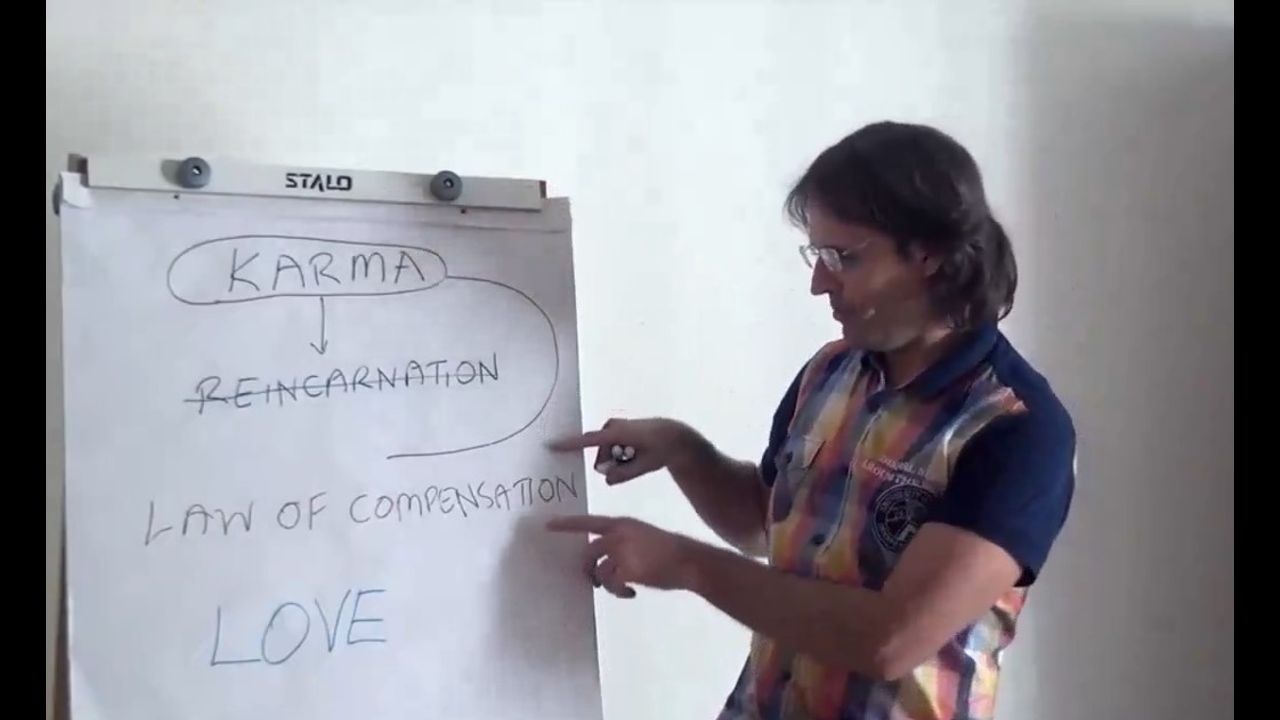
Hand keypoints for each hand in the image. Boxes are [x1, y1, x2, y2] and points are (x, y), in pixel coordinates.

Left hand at [545, 514, 702, 598]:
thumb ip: (622, 542)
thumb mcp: (642, 536)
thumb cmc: (668, 550)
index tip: (547, 525)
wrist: (688, 560)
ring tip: (622, 588)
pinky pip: (612, 585)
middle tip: (594, 582)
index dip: (568, 524)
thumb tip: (605, 562)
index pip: (589, 522)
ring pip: (600, 571)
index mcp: (622, 524)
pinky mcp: (626, 570)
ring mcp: (621, 552)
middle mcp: (618, 535)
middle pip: (589, 552)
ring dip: (607, 584)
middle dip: (587, 569)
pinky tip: (631, 593)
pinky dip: (619, 592)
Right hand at [546, 417, 698, 484]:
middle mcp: (612, 427)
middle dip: (609, 461)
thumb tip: (605, 476)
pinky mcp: (619, 430)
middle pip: (600, 451)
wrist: (673, 435)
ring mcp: (615, 427)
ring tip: (637, 458)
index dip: (568, 444)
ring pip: (606, 451)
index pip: (587, 441)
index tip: (550, 445)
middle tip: (631, 461)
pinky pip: (611, 447)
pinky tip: (636, 454)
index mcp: (616, 434)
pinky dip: (620, 454)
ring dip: (617, 458)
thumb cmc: (659, 450)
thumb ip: (622, 473)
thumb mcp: (643, 466)